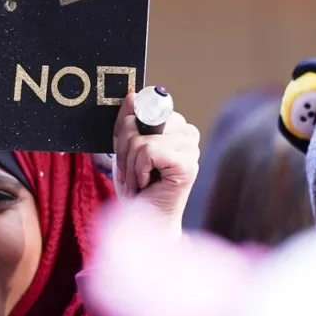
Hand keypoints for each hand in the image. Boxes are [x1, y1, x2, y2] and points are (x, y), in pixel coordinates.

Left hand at [112, 92, 200, 234]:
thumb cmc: (138, 188)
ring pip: (140, 140)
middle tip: (133, 172)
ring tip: (139, 181)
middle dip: (125, 151)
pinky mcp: (188, 164)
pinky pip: (148, 152)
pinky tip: (147, 184)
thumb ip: (128, 121)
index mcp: (174, 126)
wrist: (145, 221)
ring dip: (130, 166)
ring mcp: (191, 148)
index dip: (126, 130)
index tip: (129, 153)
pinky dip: (138, 171)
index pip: (142, 107)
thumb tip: (132, 94)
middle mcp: (187, 133)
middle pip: (137, 122)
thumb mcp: (125, 149)